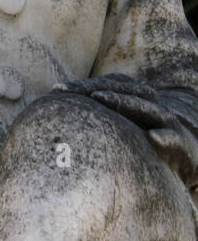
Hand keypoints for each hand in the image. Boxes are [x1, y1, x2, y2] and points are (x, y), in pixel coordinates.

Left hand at [51, 73, 197, 186]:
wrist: (190, 154)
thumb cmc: (145, 140)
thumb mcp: (122, 130)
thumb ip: (96, 123)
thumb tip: (56, 123)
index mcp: (133, 98)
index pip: (105, 87)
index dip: (81, 86)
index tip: (56, 89)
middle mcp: (148, 104)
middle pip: (121, 90)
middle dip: (94, 88)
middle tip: (69, 90)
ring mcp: (165, 121)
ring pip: (144, 107)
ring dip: (123, 102)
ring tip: (99, 99)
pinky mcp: (182, 143)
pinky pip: (174, 138)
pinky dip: (164, 137)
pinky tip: (153, 138)